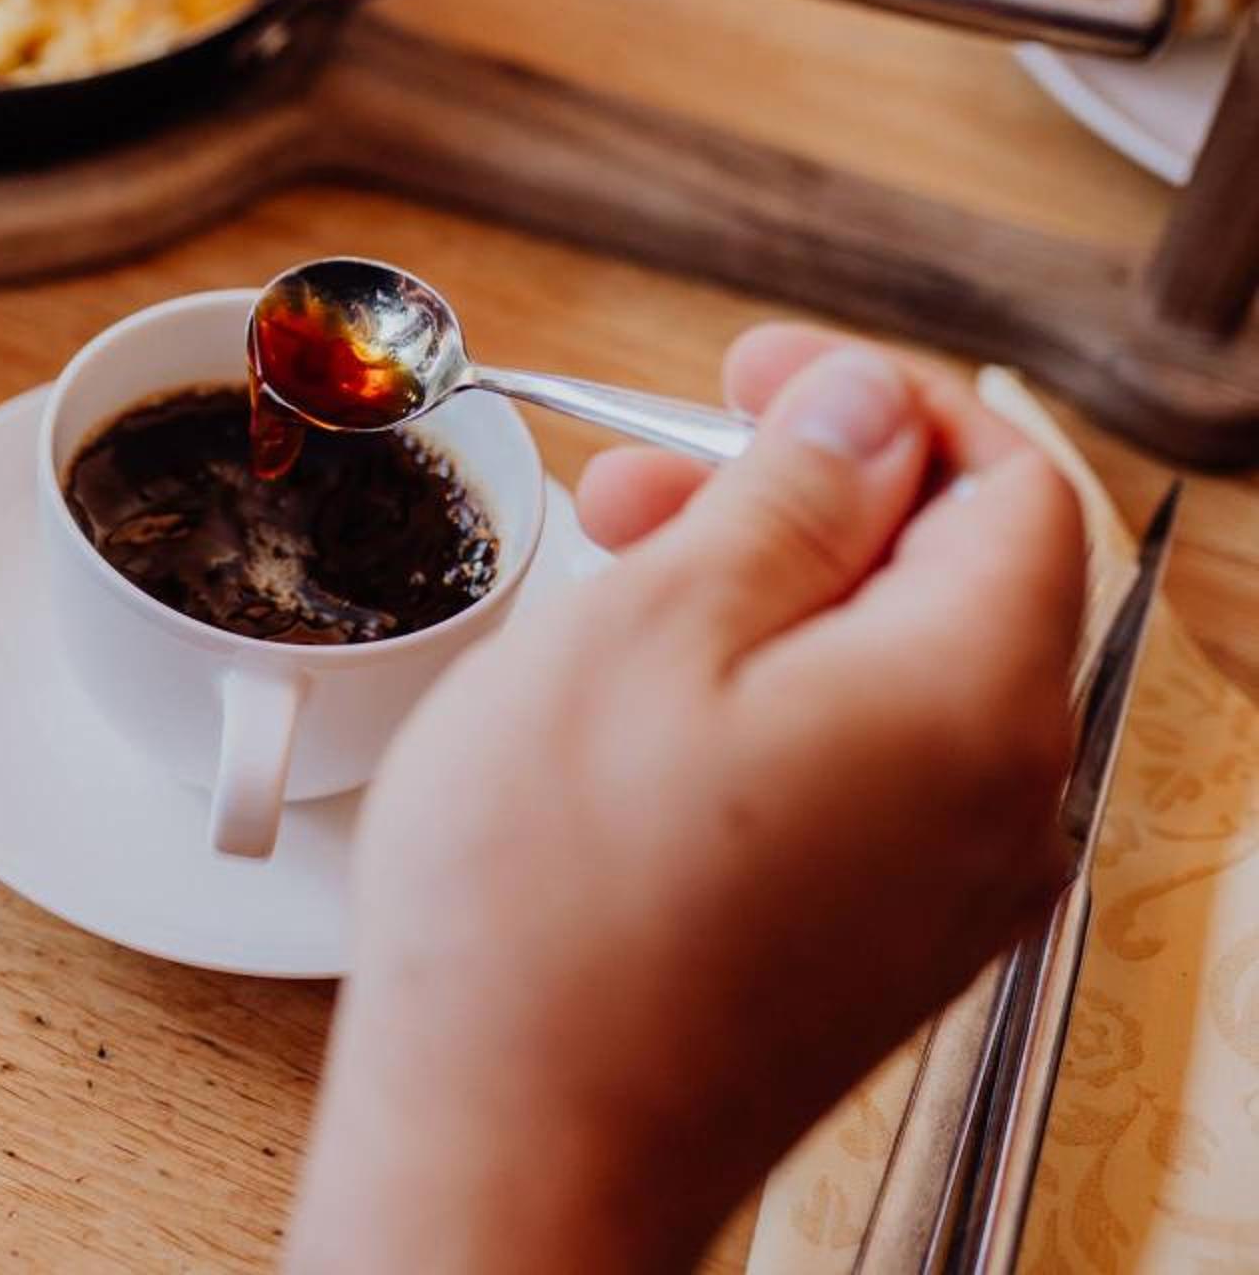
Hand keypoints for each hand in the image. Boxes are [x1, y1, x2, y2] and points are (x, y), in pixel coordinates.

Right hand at [287, 327, 1083, 1273]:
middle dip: (801, 496)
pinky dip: (773, 697)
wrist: (515, 1151)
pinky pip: (865, 771)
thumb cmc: (549, 906)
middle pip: (953, 579)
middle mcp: (1002, 805)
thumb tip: (867, 415)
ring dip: (769, 594)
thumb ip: (782, 500)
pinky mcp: (879, 949)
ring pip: (896, 674)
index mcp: (971, 704)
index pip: (1007, 484)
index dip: (877, 402)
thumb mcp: (644, 628)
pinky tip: (640, 704)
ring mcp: (949, 892)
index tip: (754, 371)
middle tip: (636, 480)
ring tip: (609, 586)